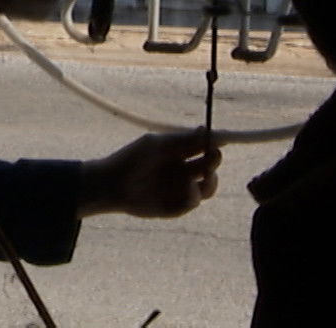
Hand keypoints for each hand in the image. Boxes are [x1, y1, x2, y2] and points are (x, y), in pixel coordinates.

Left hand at [78, 130, 222, 218]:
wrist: (112, 185)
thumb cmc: (132, 159)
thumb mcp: (158, 145)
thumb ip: (183, 140)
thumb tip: (207, 129)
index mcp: (180, 151)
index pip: (206, 145)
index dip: (216, 142)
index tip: (224, 139)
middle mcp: (184, 169)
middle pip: (211, 165)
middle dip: (215, 160)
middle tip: (212, 156)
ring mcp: (181, 188)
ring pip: (208, 187)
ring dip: (210, 182)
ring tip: (202, 179)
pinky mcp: (176, 206)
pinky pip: (193, 202)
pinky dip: (192, 196)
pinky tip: (185, 190)